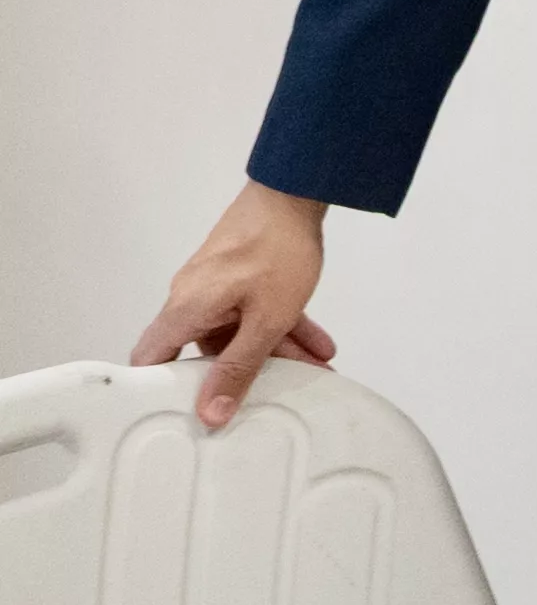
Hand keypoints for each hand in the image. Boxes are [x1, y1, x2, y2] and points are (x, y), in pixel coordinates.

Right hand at [131, 182, 335, 429]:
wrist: (296, 190)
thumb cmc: (276, 251)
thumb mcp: (266, 320)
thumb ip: (239, 369)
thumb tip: (209, 415)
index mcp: (184, 310)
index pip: (151, 361)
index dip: (158, 392)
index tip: (182, 415)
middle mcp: (192, 298)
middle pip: (206, 350)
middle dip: (243, 373)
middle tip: (277, 395)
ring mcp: (216, 283)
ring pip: (238, 330)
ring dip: (274, 349)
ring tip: (316, 368)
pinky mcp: (238, 272)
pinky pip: (254, 310)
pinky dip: (280, 326)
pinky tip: (317, 343)